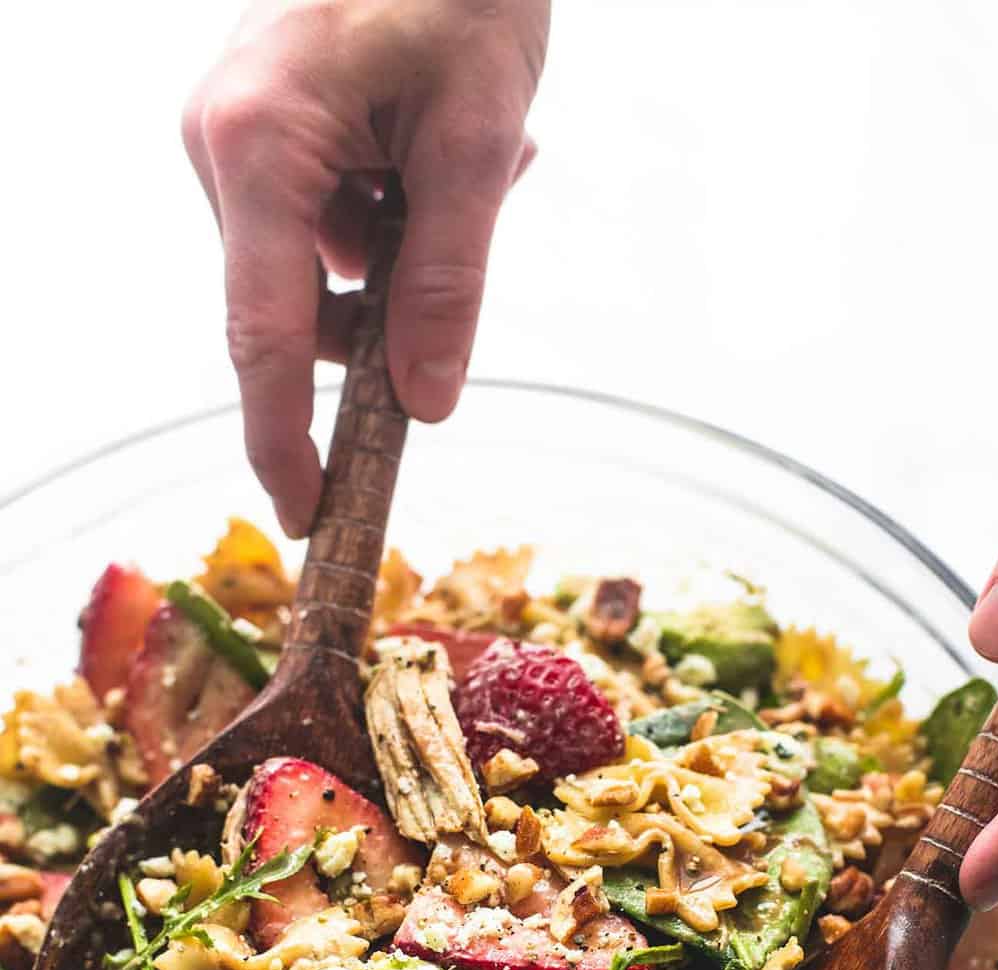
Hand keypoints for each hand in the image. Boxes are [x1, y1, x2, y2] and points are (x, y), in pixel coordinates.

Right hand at [183, 0, 547, 538]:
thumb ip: (447, 283)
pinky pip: (316, 219)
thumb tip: (423, 403)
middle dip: (379, 314)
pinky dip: (381, 216)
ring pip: (311, 268)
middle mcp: (221, 143)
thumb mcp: (476, 144)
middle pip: (289, 307)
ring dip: (394, 257)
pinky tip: (427, 153)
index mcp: (259, 147)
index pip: (263, 337)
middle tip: (459, 249)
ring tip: (461, 171)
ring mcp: (232, 133)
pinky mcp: (256, 127)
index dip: (284, 438)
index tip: (305, 514)